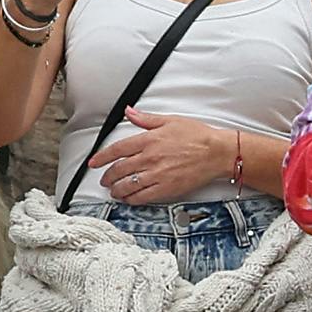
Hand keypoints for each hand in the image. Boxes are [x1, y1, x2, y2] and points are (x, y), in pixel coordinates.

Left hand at [97, 113, 265, 200]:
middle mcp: (149, 158)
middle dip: (108, 177)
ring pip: (128, 185)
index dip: (101, 157)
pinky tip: (129, 199)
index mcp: (148, 140)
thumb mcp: (170, 121)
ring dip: (117, 190)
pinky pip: (143, 196)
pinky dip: (132, 199)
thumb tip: (129, 112)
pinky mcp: (167, 188)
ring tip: (114, 192)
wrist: (217, 152)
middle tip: (104, 180)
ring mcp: (157, 174)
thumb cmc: (198, 136)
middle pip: (119, 170)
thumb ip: (145, 119)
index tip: (94, 163)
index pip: (116, 150)